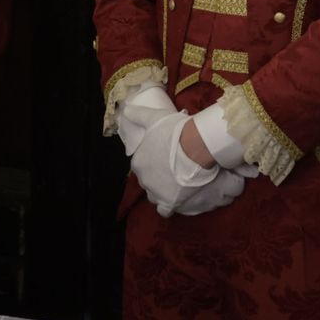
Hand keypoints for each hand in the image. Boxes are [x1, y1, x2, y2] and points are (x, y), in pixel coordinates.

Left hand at [130, 112, 246, 217]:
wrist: (194, 146)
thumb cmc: (174, 131)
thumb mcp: (154, 118)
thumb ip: (138, 114)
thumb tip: (125, 109)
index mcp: (138, 163)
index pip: (143, 166)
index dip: (154, 161)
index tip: (166, 156)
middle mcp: (143, 181)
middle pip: (150, 181)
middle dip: (159, 176)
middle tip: (174, 168)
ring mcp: (156, 193)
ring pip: (156, 195)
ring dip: (164, 191)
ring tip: (178, 183)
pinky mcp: (170, 203)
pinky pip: (165, 210)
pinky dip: (170, 205)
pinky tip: (179, 198)